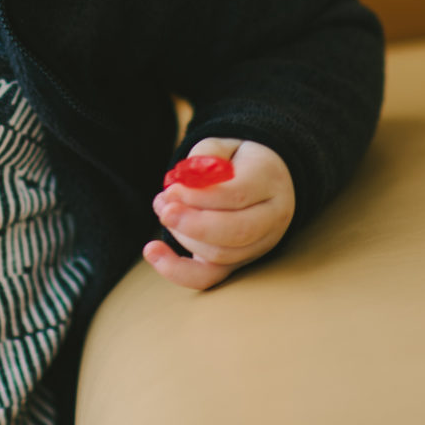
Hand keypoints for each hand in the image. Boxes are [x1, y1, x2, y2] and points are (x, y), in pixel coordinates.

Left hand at [144, 138, 294, 291]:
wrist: (260, 180)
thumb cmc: (235, 161)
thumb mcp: (222, 146)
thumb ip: (205, 157)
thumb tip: (184, 180)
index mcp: (269, 181)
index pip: (237, 196)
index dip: (199, 197)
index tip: (171, 190)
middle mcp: (272, 218)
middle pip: (236, 232)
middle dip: (192, 224)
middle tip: (164, 209)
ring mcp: (258, 245)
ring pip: (220, 254)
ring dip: (182, 236)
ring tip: (163, 209)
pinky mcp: (238, 263)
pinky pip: (209, 278)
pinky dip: (177, 271)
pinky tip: (152, 251)